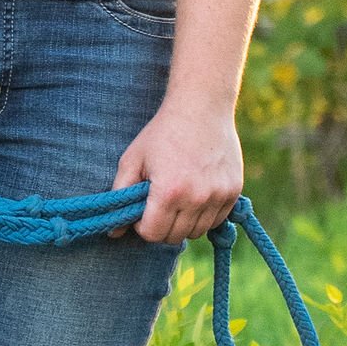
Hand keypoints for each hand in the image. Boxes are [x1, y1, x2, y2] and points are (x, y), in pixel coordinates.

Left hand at [111, 99, 243, 244]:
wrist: (201, 108)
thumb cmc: (162, 133)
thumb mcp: (132, 159)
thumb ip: (120, 195)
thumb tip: (113, 232)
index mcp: (168, 192)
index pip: (152, 234)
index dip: (142, 225)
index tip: (142, 209)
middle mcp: (196, 199)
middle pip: (174, 237)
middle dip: (162, 226)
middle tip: (158, 203)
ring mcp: (218, 196)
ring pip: (197, 232)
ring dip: (183, 223)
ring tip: (177, 197)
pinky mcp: (233, 192)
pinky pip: (216, 221)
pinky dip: (203, 215)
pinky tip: (195, 193)